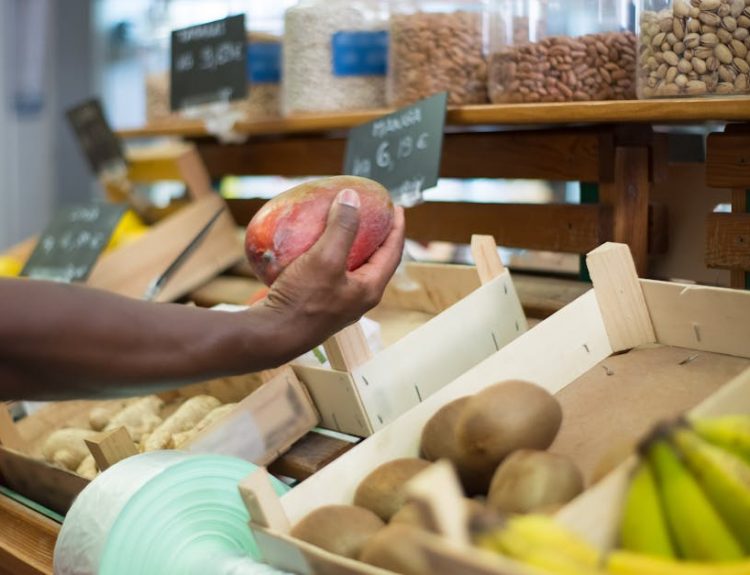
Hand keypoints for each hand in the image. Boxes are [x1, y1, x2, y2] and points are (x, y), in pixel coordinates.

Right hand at [261, 188, 404, 358]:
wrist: (272, 335)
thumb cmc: (302, 301)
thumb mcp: (325, 258)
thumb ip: (342, 228)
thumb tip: (352, 198)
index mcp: (369, 289)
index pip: (392, 253)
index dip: (396, 228)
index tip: (395, 207)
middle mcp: (357, 299)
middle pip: (375, 261)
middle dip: (376, 237)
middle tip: (372, 215)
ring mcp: (338, 304)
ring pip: (352, 269)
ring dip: (351, 247)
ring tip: (344, 227)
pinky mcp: (317, 304)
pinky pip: (330, 275)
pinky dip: (327, 256)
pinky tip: (312, 246)